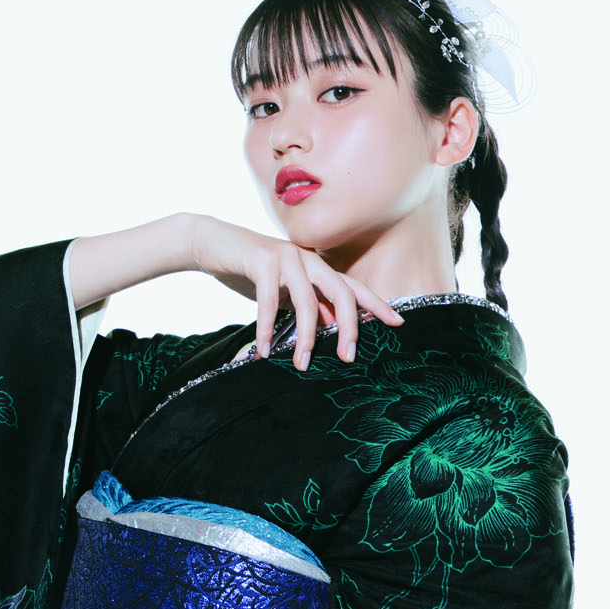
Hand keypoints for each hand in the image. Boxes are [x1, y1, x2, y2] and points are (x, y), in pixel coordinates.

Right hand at [188, 214, 402, 369]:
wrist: (211, 244)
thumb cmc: (248, 272)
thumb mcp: (283, 294)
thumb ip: (305, 307)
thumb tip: (326, 331)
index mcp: (316, 267)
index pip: (353, 288)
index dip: (376, 304)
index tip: (398, 323)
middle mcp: (308, 258)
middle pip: (341, 292)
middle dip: (348, 326)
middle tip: (348, 357)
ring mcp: (286, 256)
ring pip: (307, 301)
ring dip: (304, 337)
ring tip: (300, 364)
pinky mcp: (261, 260)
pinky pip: (269, 300)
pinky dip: (266, 328)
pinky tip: (264, 350)